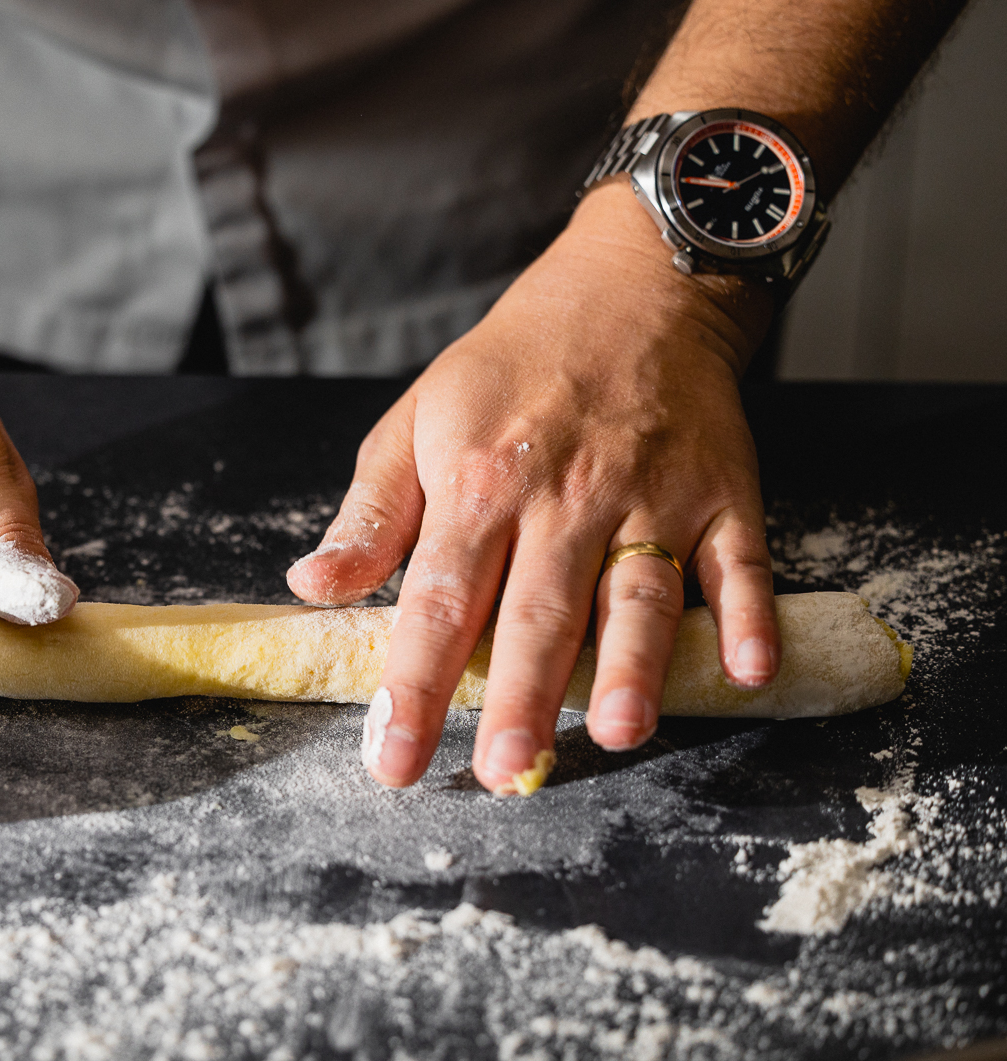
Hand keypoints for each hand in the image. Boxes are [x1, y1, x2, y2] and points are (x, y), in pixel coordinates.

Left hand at [288, 183, 780, 792]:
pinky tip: (748, 671)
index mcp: (479, 485)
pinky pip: (740, 561)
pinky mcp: (722, 493)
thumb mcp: (415, 423)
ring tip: (617, 733)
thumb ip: (371, 516)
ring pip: (638, 594)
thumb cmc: (510, 369)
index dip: (412, 685)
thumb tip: (312, 588)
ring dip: (631, 666)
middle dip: (518, 697)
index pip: (437, 600)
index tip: (393, 759)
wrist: (631, 287)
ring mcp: (651, 497)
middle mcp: (565, 496)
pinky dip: (748, 615)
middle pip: (537, 612)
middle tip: (503, 772)